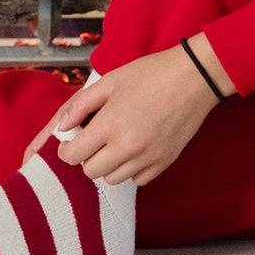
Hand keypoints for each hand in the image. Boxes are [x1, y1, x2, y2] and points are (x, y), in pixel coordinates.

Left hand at [20, 44, 224, 187]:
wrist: (194, 78)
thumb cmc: (151, 74)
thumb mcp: (109, 81)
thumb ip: (80, 105)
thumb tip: (61, 127)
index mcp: (110, 124)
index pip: (74, 155)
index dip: (66, 149)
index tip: (70, 141)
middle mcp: (128, 146)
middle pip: (91, 171)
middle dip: (86, 156)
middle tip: (94, 138)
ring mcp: (148, 158)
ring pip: (113, 179)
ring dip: (108, 164)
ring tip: (116, 141)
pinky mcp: (165, 163)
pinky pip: (138, 179)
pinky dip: (132, 168)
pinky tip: (136, 147)